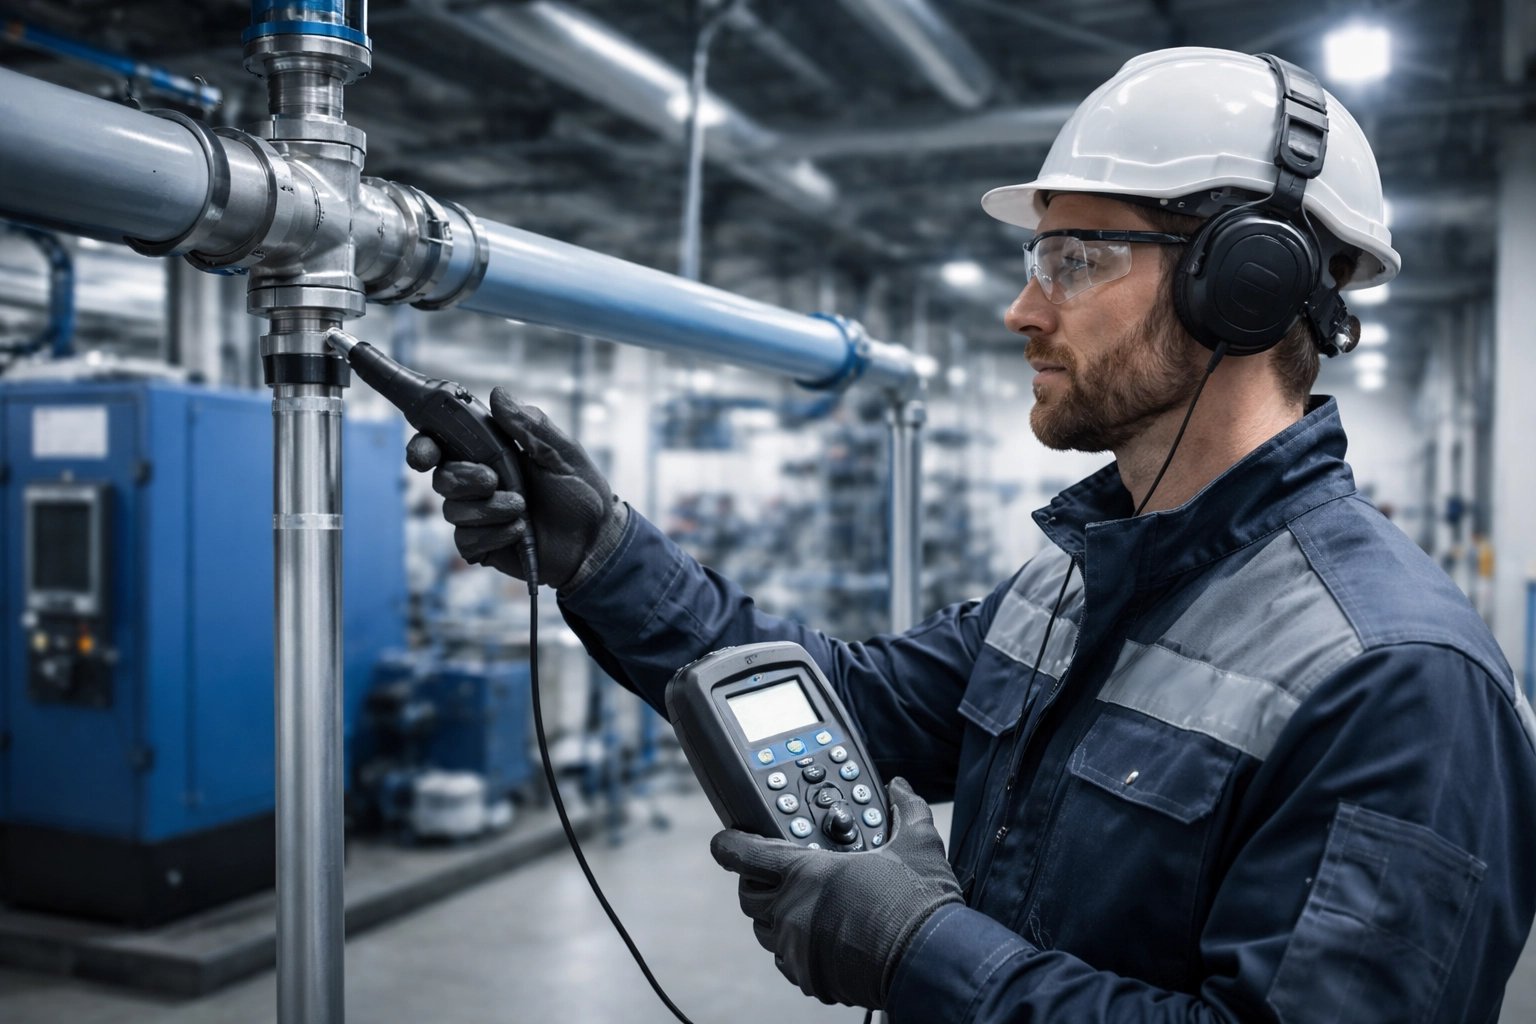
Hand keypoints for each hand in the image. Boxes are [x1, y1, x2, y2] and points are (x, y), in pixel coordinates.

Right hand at [405, 388, 627, 590]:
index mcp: (491, 453)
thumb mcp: (561, 453)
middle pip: (441, 477)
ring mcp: (478, 515)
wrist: (596, 539)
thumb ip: (529, 425)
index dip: (423, 446)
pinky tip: (519, 531)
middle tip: (492, 480)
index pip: (442, 444)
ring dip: (488, 509)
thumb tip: (498, 394)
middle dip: (463, 478)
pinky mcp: (482, 545)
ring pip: (452, 510)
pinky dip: (494, 534)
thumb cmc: (581, 492)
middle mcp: (478, 483)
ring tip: (522, 509)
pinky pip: (466, 540)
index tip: (427, 452)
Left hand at [710, 778, 961, 1009]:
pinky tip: (819, 937)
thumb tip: (900, 788)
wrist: (930, 960)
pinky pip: (787, 961)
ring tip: (803, 905)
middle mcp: (793, 911)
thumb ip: (904, 809)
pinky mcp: (810, 977)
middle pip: (748, 895)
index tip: (724, 841)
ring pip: (764, 931)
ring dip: (775, 916)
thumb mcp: (917, 843)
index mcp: (807, 873)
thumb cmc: (919, 901)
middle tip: (775, 874)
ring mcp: (797, 948)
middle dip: (755, 882)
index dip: (729, 845)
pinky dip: (795, 948)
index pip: (744, 854)